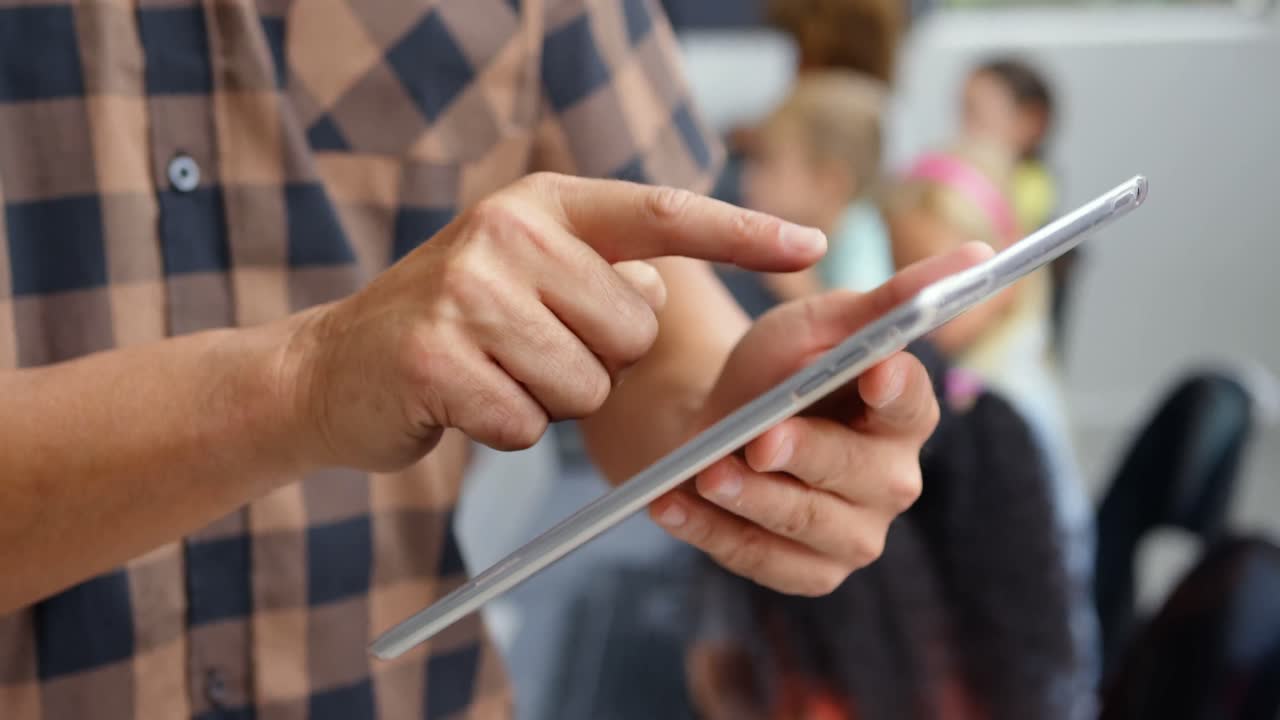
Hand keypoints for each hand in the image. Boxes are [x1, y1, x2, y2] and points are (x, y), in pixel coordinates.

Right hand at [287, 173, 826, 470]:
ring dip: (550, 399)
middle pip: (631, 329)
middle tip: (530, 350)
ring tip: (494, 373)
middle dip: (599, 361)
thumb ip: (602, 276)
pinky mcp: (434, 357)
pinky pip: (529, 425)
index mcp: (542, 203)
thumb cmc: (455, 328)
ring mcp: (466, 291)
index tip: (811, 244)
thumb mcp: (528, 276)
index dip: (741, 229)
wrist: (331, 370)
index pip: (661, 213)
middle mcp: (506, 231)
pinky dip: (506, 429)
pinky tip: (462, 402)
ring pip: (586, 385)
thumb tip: (658, 290)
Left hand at [649, 243, 993, 594]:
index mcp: (903, 415)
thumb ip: (888, 298)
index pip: (914, 406)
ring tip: (707, 473)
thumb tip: (978, 250)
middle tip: (760, 439)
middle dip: (809, 454)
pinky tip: (673, 506)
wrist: (712, 432)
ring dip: (754, 499)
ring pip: (809, 524)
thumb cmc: (772, 374)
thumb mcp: (815, 325)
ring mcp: (852, 536)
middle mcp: (891, 481)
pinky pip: (762, 561)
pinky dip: (713, 533)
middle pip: (863, 475)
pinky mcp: (807, 573)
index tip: (874, 370)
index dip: (896, 391)